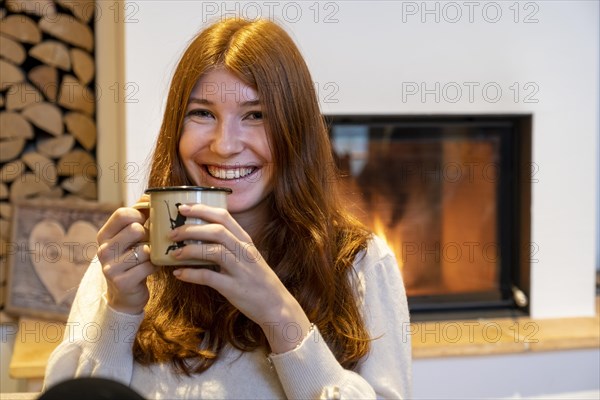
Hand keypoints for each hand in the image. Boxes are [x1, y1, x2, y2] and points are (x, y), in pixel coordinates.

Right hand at [96, 196, 157, 313]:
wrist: (124, 294)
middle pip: (136, 229)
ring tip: (151, 256)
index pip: (123, 213)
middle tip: (151, 242)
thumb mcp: (129, 237)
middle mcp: (103, 250)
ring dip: (154, 252)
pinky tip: (152, 268)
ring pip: (145, 249)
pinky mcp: (122, 282)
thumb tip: (152, 194)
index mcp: (104, 235)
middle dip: (150, 235)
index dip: (141, 213)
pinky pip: (149, 266)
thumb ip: (138, 215)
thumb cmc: (131, 259)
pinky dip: (156, 266)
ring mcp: (110, 267)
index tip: (149, 219)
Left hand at [169, 204, 311, 352]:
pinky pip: (209, 277)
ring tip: (175, 253)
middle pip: (217, 231)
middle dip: (191, 228)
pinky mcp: (234, 288)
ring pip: (214, 251)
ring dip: (190, 250)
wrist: (276, 306)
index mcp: (246, 241)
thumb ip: (230, 246)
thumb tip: (201, 238)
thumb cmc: (258, 281)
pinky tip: (179, 273)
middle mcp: (244, 251)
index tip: (183, 208)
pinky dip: (191, 274)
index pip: (224, 217)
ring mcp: (241, 270)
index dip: (202, 210)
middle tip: (173, 232)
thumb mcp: (248, 257)